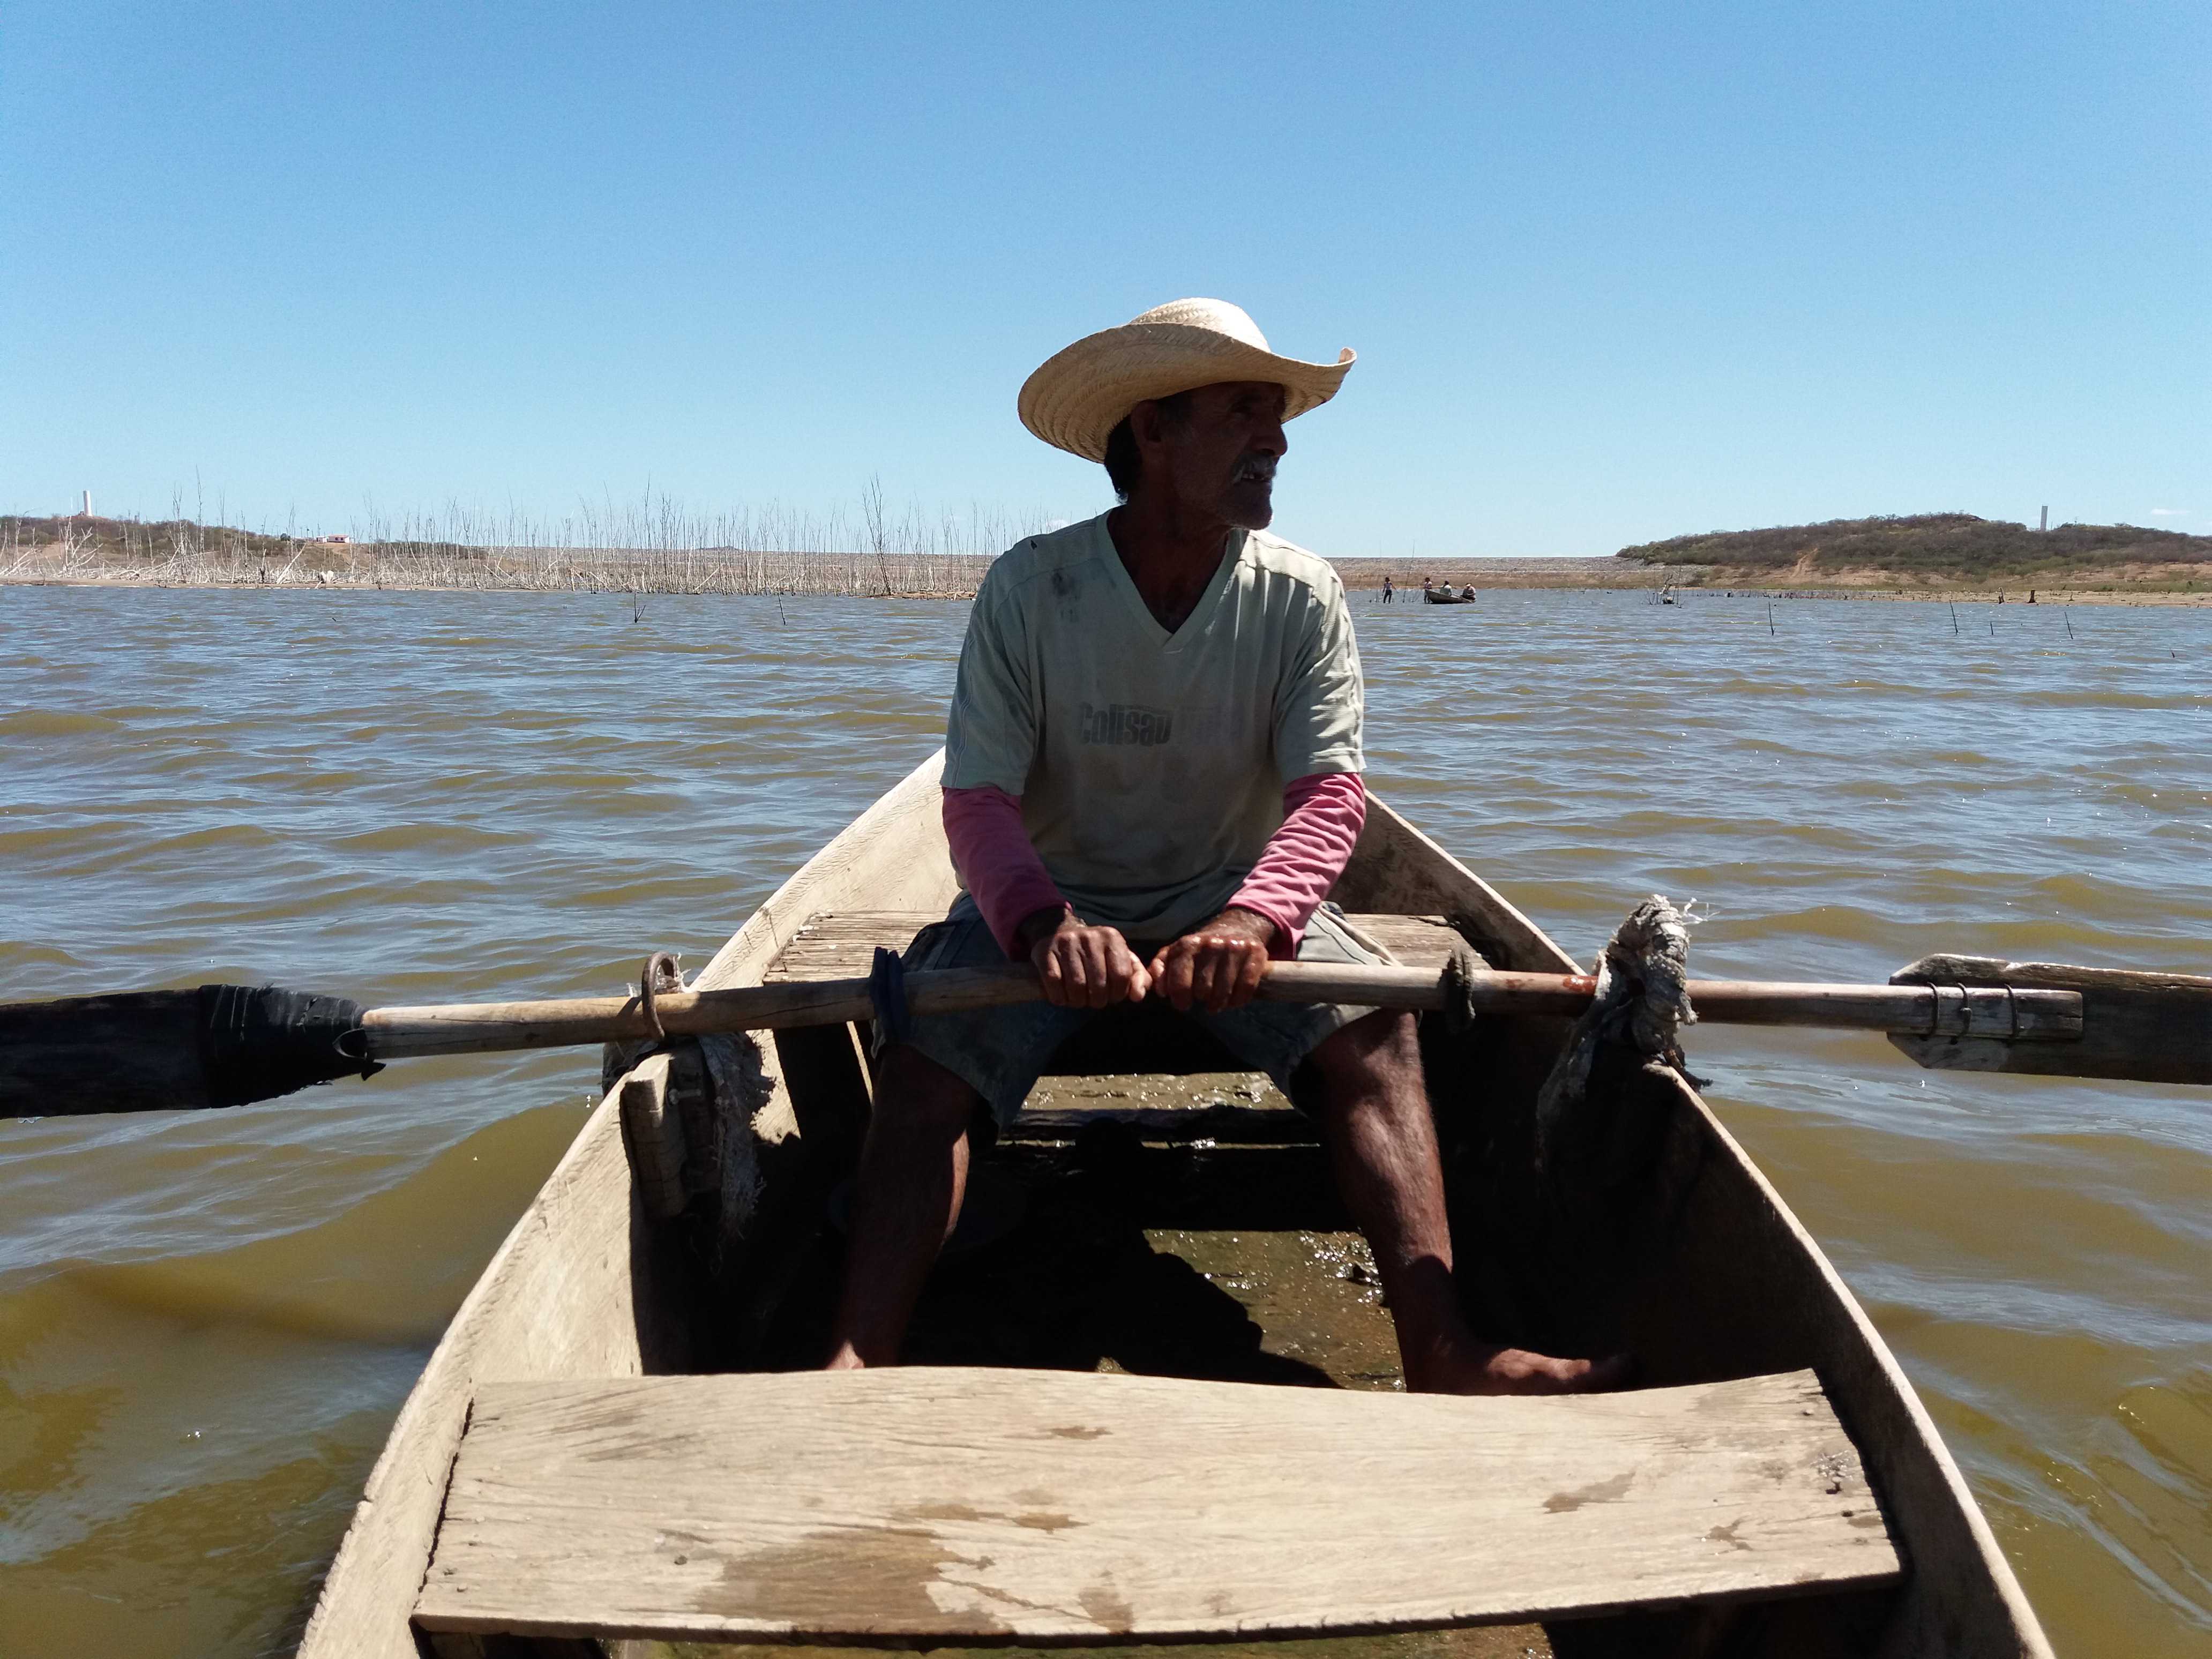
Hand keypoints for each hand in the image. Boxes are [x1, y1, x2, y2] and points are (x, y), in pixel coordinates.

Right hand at [1027, 912, 1151, 1009]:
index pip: (1122, 976)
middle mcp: (1090, 937)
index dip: (1118, 994)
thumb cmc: (1096, 954)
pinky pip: (1054, 983)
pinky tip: (1062, 997)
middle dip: (1097, 1001)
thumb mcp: (1121, 959)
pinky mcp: (1045, 951)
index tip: (1112, 996)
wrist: (1060, 932)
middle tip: (1094, 1000)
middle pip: (1099, 985)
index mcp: (1112, 937)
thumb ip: (1137, 977)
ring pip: (1076, 986)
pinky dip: (1059, 997)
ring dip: (1078, 1001)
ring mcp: (1066, 942)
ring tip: (1079, 1000)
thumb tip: (1138, 996)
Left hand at [1147, 908, 1276, 1012]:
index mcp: (1188, 945)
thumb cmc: (1202, 948)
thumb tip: (1159, 990)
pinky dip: (1239, 999)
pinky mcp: (1255, 953)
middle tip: (1204, 996)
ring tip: (1217, 1001)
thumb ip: (1160, 968)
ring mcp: (1234, 948)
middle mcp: (1211, 944)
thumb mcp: (1176, 952)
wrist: (1237, 927)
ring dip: (1219, 1003)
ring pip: (1223, 992)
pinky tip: (1233, 999)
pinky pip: (1246, 988)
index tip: (1183, 1004)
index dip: (1180, 999)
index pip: (1179, 983)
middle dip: (1202, 999)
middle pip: (1203, 991)